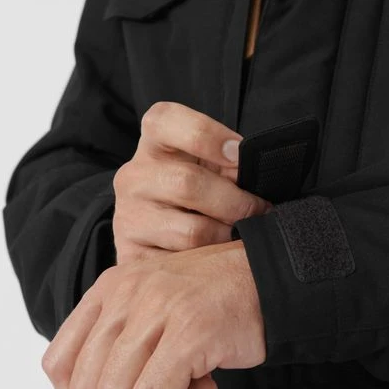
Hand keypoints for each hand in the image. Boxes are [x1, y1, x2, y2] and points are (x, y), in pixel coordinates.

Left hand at [41, 240, 265, 388]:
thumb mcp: (151, 310)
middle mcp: (128, 294)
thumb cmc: (214, 303)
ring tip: (187, 388)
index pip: (57, 363)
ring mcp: (159, 309)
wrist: (273, 279)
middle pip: (85, 388)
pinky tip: (206, 386)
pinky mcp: (190, 330)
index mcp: (111, 288)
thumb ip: (113, 345)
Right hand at [112, 101, 272, 264]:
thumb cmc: (205, 188)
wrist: (166, 234)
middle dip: (236, 201)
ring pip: (191, 231)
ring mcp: (128, 216)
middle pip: (188, 183)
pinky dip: (209, 265)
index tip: (239, 155)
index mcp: (155, 140)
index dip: (208, 136)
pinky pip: (182, 267)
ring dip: (227, 237)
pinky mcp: (131, 256)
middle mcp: (134, 175)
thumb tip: (260, 177)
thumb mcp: (216, 165)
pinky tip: (217, 258)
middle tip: (260, 211)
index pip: (166, 121)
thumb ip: (232, 163)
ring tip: (239, 236)